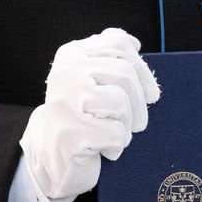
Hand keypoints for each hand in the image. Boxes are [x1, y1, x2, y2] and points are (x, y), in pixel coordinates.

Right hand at [18, 28, 159, 201]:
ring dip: (127, 125)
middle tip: (138, 123)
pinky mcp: (71, 133)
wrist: (52, 157)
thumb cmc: (81, 116)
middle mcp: (65, 73)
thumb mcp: (91, 81)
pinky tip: (103, 150)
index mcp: (71, 54)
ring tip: (114, 134)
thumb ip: (108, 59)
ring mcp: (65, 103)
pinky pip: (116, 133)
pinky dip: (117, 146)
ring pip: (121, 102)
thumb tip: (135, 44)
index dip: (141, 68)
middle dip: (139, 103)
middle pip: (125, 73)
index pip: (118, 43)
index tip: (150, 92)